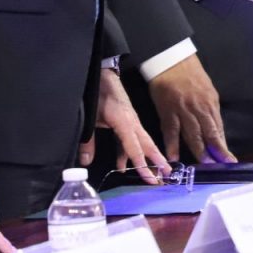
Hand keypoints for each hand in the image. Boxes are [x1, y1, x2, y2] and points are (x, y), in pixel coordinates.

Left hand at [79, 68, 170, 182]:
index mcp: (125, 122)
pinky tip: (123, 165)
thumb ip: (88, 140)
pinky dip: (129, 152)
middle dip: (157, 161)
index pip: (135, 147)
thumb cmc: (99, 93)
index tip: (151, 178)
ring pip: (141, 142)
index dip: (142, 164)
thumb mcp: (90, 117)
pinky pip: (130, 139)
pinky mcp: (126, 121)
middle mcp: (132, 123)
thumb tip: (86, 161)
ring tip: (153, 174)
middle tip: (166, 176)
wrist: (104, 74)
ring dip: (146, 158)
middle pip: (146, 145)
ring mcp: (130, 121)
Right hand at [150, 54, 234, 162]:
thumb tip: (213, 126)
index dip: (223, 145)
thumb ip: (209, 108)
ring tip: (204, 165)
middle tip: (220, 166)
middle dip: (216, 152)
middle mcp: (200, 109)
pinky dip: (173, 146)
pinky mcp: (168, 112)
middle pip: (210, 133)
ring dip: (199, 151)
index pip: (219, 128)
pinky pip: (172, 132)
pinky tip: (174, 158)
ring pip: (193, 135)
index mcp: (211, 103)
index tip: (229, 158)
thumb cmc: (190, 74)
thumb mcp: (207, 89)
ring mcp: (184, 111)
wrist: (172, 61)